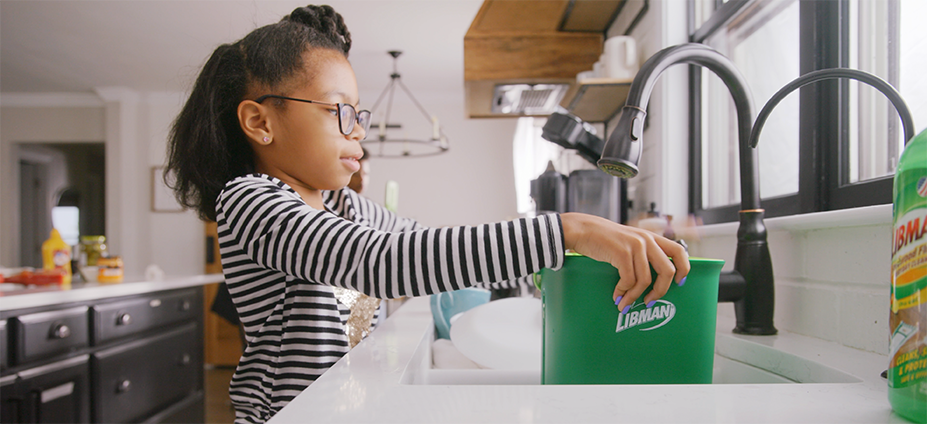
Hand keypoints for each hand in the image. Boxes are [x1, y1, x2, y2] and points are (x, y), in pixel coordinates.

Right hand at [560, 212, 689, 311]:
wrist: (583, 229)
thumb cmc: (604, 238)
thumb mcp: (629, 241)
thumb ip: (642, 253)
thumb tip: (651, 278)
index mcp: (652, 237)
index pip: (679, 251)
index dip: (683, 269)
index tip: (679, 282)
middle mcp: (647, 240)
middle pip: (667, 271)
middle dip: (660, 291)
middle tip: (650, 301)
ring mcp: (635, 246)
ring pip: (645, 280)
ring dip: (635, 296)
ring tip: (626, 302)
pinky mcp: (622, 253)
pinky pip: (629, 280)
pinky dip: (623, 291)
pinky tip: (617, 294)